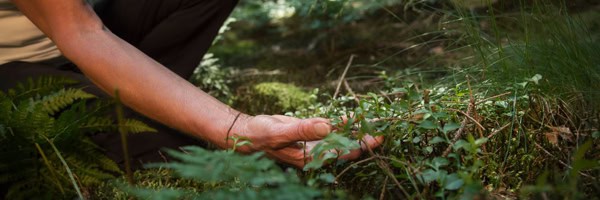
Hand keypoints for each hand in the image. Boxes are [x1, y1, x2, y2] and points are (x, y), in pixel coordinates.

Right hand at [231, 115, 382, 167]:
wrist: (248, 133)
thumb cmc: (260, 135)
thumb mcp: (280, 132)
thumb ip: (303, 130)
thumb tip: (327, 126)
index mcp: (310, 157)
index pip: (342, 153)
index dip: (361, 145)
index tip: (377, 136)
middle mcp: (316, 152)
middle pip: (347, 148)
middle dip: (365, 140)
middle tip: (384, 129)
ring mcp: (314, 144)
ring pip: (341, 139)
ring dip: (357, 132)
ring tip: (375, 123)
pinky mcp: (311, 134)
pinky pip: (332, 130)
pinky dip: (343, 124)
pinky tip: (354, 117)